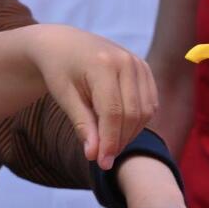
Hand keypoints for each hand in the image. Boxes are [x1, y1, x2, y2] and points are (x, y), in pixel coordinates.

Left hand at [29, 26, 157, 168]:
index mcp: (103, 65)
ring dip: (130, 133)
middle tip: (104, 159)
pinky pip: (149, 103)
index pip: (113, 112)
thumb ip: (81, 124)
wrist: (64, 44)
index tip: (102, 163)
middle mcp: (126, 61)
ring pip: (145, 111)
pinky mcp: (144, 68)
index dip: (110, 141)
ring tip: (109, 145)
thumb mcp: (64, 97)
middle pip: (132, 114)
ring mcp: (139, 63)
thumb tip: (94, 155)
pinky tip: (119, 130)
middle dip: (120, 141)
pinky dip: (138, 121)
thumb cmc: (59, 70)